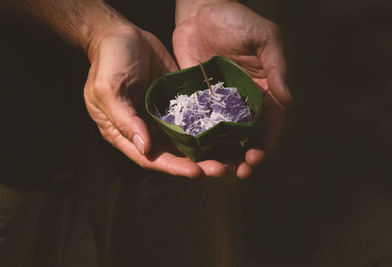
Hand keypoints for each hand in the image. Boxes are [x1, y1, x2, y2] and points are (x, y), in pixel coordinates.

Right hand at [84, 25, 226, 177]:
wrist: (123, 34)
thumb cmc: (109, 62)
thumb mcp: (109, 90)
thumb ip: (125, 120)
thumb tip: (145, 149)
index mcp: (126, 133)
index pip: (151, 159)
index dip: (174, 168)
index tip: (196, 173)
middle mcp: (147, 130)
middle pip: (173, 155)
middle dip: (198, 164)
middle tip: (222, 169)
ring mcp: (164, 117)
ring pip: (188, 141)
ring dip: (208, 151)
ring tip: (231, 159)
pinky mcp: (178, 103)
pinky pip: (195, 119)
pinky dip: (209, 128)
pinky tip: (228, 133)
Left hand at [173, 2, 290, 177]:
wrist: (199, 11)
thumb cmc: (236, 19)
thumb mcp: (264, 37)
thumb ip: (277, 66)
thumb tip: (288, 99)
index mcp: (263, 89)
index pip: (270, 122)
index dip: (266, 141)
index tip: (257, 156)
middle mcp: (242, 101)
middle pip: (247, 136)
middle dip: (245, 156)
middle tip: (239, 171)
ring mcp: (218, 103)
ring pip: (224, 136)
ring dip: (223, 154)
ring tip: (218, 170)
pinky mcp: (196, 100)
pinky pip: (199, 124)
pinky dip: (199, 141)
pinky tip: (195, 154)